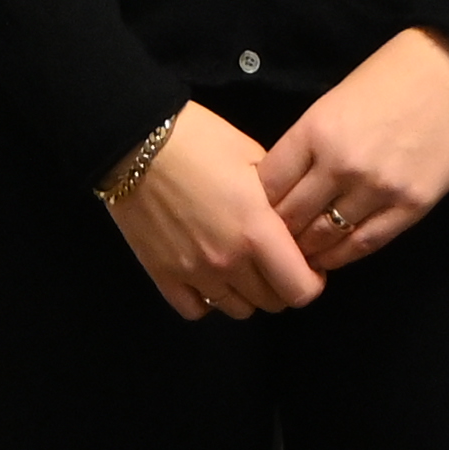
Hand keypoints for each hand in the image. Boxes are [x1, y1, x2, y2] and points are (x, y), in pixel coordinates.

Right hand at [104, 105, 321, 320]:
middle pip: (273, 302)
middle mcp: (229, 262)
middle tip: (274, 259)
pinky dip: (207, 299)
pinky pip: (196, 310)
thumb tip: (292, 223)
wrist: (136, 140)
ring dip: (247, 292)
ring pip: (238, 309)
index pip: (302, 290)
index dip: (312, 280)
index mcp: (257, 232)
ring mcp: (194, 273)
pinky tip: (208, 275)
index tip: (306, 262)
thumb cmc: (200, 139)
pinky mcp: (162, 275)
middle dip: (281, 283)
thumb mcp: (253, 157)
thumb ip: (279, 198)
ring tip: (241, 265)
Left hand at [259, 29, 448, 276]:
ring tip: (299, 256)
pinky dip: (343, 256)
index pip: (268, 185)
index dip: (256, 204)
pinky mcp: (411, 207)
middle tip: (272, 244)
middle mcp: (341, 164)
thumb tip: (284, 185)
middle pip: (291, 217)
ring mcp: (377, 189)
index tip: (256, 212)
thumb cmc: (390, 77)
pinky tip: (332, 258)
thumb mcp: (332, 101)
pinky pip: (365, 244)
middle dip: (277, 233)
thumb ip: (308, 143)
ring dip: (307, 250)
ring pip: (325, 238)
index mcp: (315, 131)